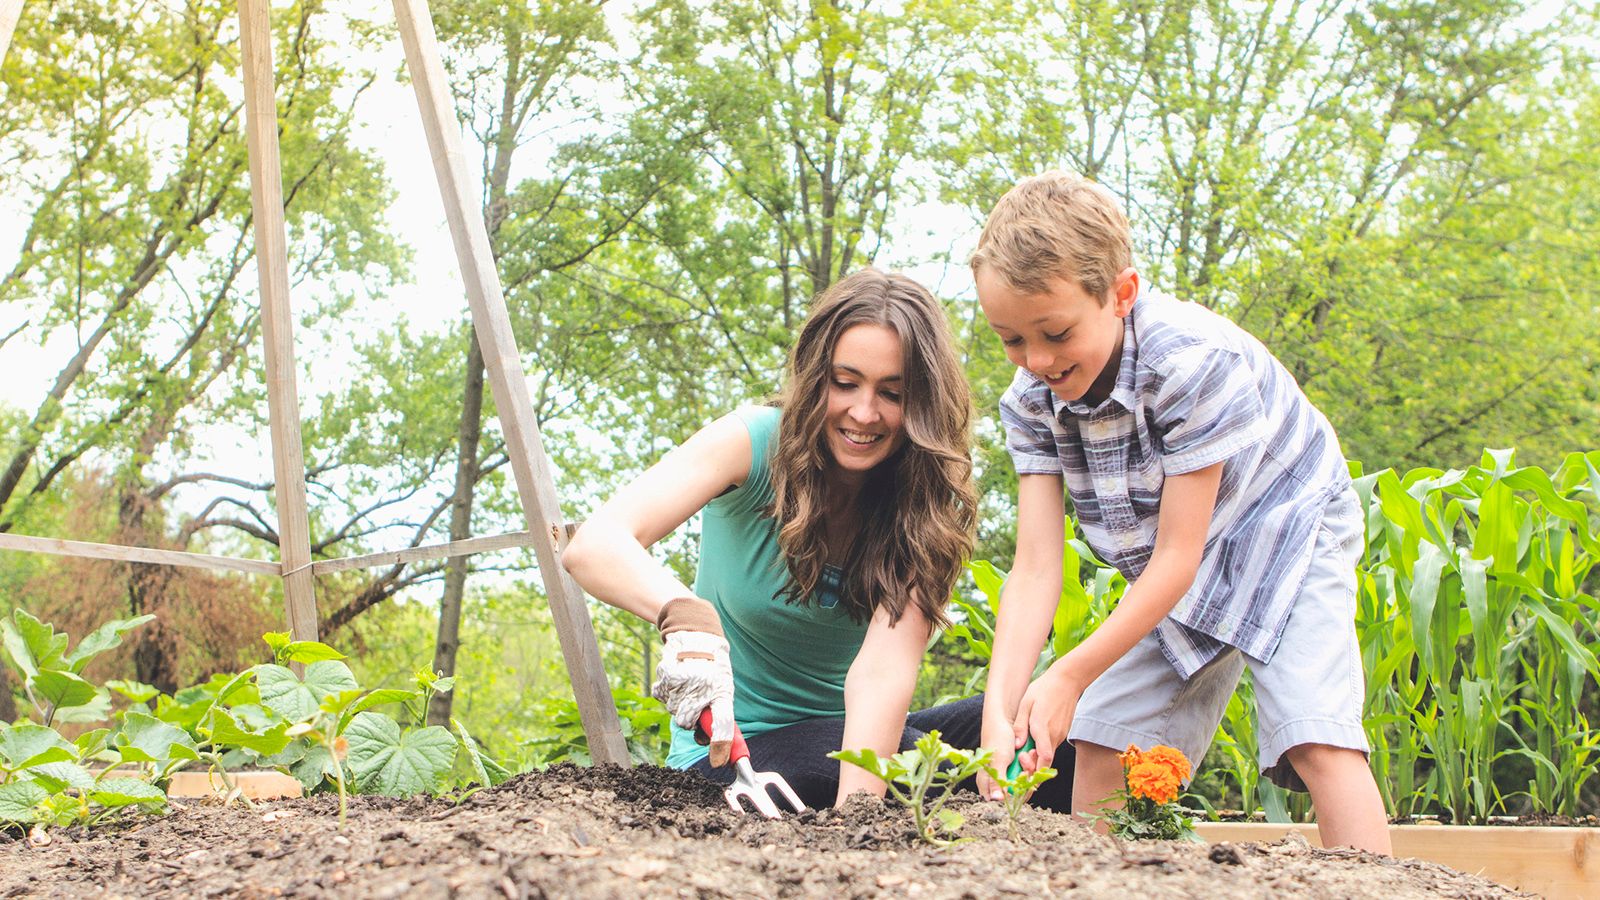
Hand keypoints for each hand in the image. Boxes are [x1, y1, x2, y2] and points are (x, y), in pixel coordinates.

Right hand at [653, 597, 734, 765]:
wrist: (696, 636)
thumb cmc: (713, 667)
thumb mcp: (723, 689)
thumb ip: (719, 716)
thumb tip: (715, 749)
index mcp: (722, 694)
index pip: (722, 725)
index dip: (720, 745)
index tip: (718, 761)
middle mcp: (702, 690)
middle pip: (686, 723)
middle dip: (690, 718)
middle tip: (696, 702)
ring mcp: (681, 685)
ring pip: (672, 710)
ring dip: (678, 703)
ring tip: (689, 682)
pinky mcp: (664, 678)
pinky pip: (661, 697)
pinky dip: (667, 692)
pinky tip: (677, 678)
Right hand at [976, 704, 1026, 800]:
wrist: (1004, 718)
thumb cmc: (997, 737)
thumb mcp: (999, 759)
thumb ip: (998, 780)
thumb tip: (996, 799)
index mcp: (985, 780)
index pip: (1000, 799)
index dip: (1014, 793)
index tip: (1022, 781)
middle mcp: (995, 779)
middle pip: (1014, 791)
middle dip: (1023, 778)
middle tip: (1024, 763)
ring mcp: (1006, 772)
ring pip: (1022, 781)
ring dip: (1028, 769)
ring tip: (1026, 755)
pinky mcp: (1015, 765)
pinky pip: (1027, 771)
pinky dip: (1030, 763)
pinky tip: (1030, 754)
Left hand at [1013, 659, 1087, 773]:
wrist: (1067, 680)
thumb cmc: (1043, 689)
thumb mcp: (1026, 704)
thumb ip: (1021, 726)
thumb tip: (1017, 745)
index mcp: (1043, 729)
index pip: (1044, 759)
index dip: (1035, 770)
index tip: (1024, 766)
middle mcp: (1054, 735)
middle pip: (1046, 762)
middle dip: (1033, 766)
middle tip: (1021, 756)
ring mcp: (1060, 735)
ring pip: (1049, 754)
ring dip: (1037, 756)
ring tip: (1025, 745)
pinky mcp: (1063, 732)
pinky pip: (1052, 745)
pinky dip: (1043, 748)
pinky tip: (1034, 738)